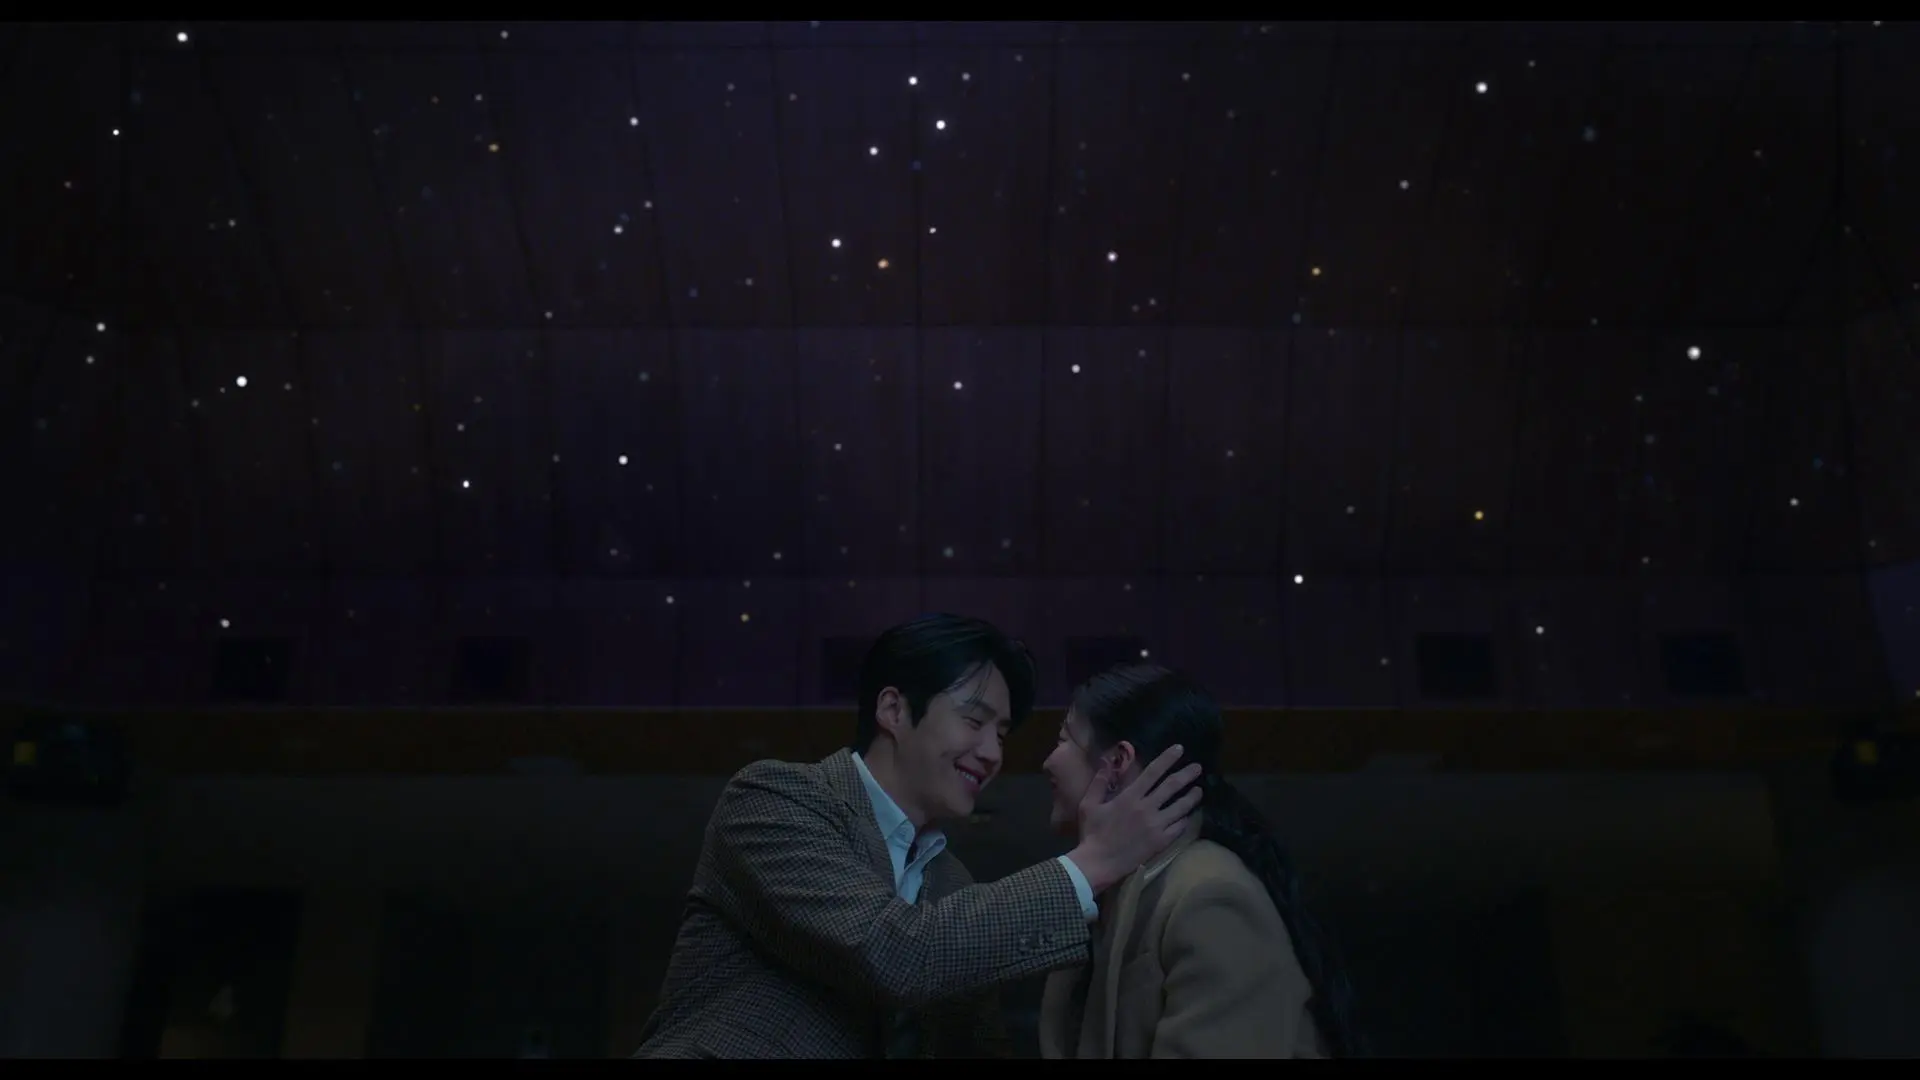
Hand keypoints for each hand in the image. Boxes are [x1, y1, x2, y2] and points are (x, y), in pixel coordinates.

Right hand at [1065, 745, 1202, 894]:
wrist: (1098, 863)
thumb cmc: (1092, 833)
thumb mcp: (1089, 804)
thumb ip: (1099, 783)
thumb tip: (1106, 762)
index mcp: (1130, 796)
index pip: (1153, 772)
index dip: (1167, 759)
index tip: (1179, 749)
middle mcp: (1147, 808)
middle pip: (1172, 786)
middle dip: (1187, 774)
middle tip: (1198, 767)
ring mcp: (1156, 825)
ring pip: (1180, 807)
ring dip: (1192, 796)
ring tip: (1199, 790)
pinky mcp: (1161, 841)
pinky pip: (1179, 827)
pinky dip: (1186, 819)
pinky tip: (1189, 815)